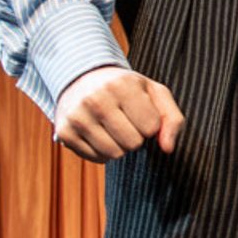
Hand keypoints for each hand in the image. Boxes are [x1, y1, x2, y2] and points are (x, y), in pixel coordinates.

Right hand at [52, 65, 185, 163]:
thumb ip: (172, 119)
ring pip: (114, 154)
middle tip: (126, 120)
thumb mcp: (154, 93)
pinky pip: (97, 159)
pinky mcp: (64, 132)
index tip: (141, 112)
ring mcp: (77, 117)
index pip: (151, 128)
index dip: (150, 124)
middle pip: (133, 144)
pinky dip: (103, 151)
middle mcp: (96, 99)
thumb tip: (168, 148)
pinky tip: (99, 133)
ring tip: (112, 127)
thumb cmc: (126, 89)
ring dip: (120, 146)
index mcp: (122, 85)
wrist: (83, 79)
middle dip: (135, 136)